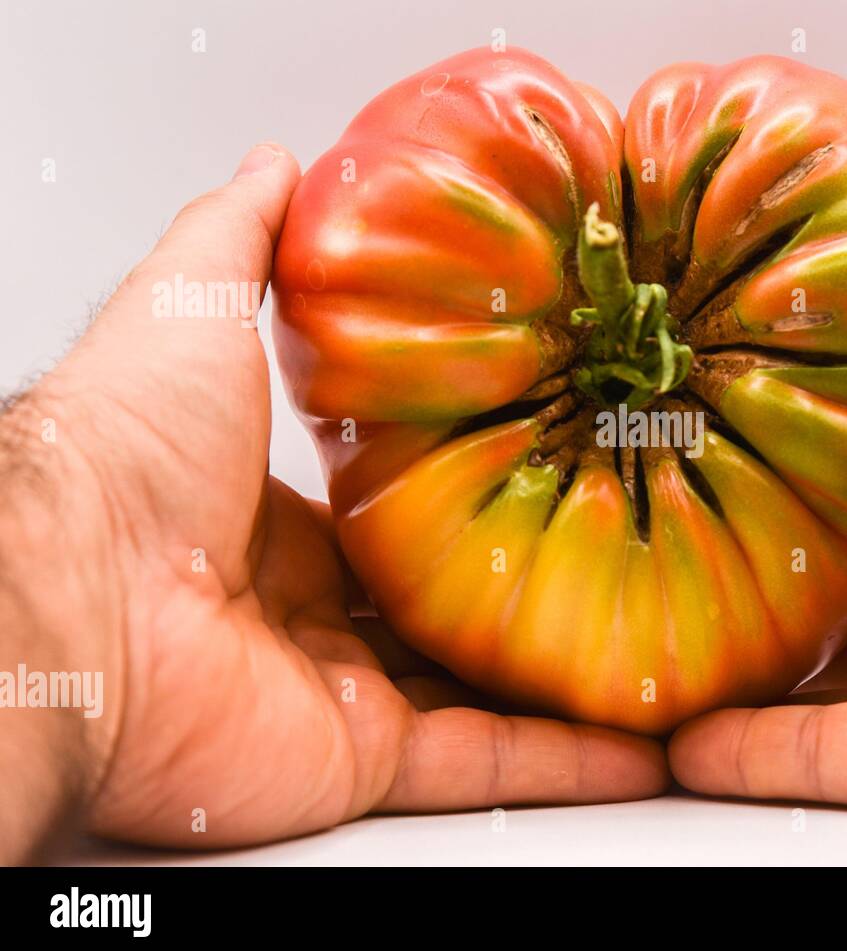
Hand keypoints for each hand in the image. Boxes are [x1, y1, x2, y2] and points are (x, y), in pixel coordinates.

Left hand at [0, 145, 665, 859]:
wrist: (72, 594)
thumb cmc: (125, 450)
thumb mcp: (192, 303)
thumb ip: (244, 238)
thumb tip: (283, 166)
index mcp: (274, 525)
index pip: (390, 519)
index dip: (469, 495)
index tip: (552, 463)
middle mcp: (305, 617)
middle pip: (439, 610)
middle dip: (526, 590)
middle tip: (625, 560)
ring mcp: (334, 694)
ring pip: (474, 697)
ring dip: (563, 682)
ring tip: (656, 656)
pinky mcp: (355, 761)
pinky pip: (473, 769)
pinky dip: (561, 765)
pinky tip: (640, 748)